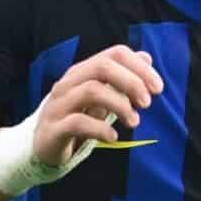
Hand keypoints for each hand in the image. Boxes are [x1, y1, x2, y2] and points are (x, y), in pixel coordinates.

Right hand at [35, 43, 163, 168]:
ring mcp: (59, 104)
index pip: (114, 54)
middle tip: (148, 103)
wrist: (42, 147)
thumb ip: (121, 78)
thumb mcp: (101, 97)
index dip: (140, 67)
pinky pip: (78, 122)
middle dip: (131, 82)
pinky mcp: (53, 129)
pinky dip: (101, 129)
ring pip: (91, 91)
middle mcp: (69, 83)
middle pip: (102, 67)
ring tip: (134, 121)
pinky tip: (113, 137)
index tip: (158, 88)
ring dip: (120, 105)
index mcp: (83, 71)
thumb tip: (146, 57)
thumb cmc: (76, 118)